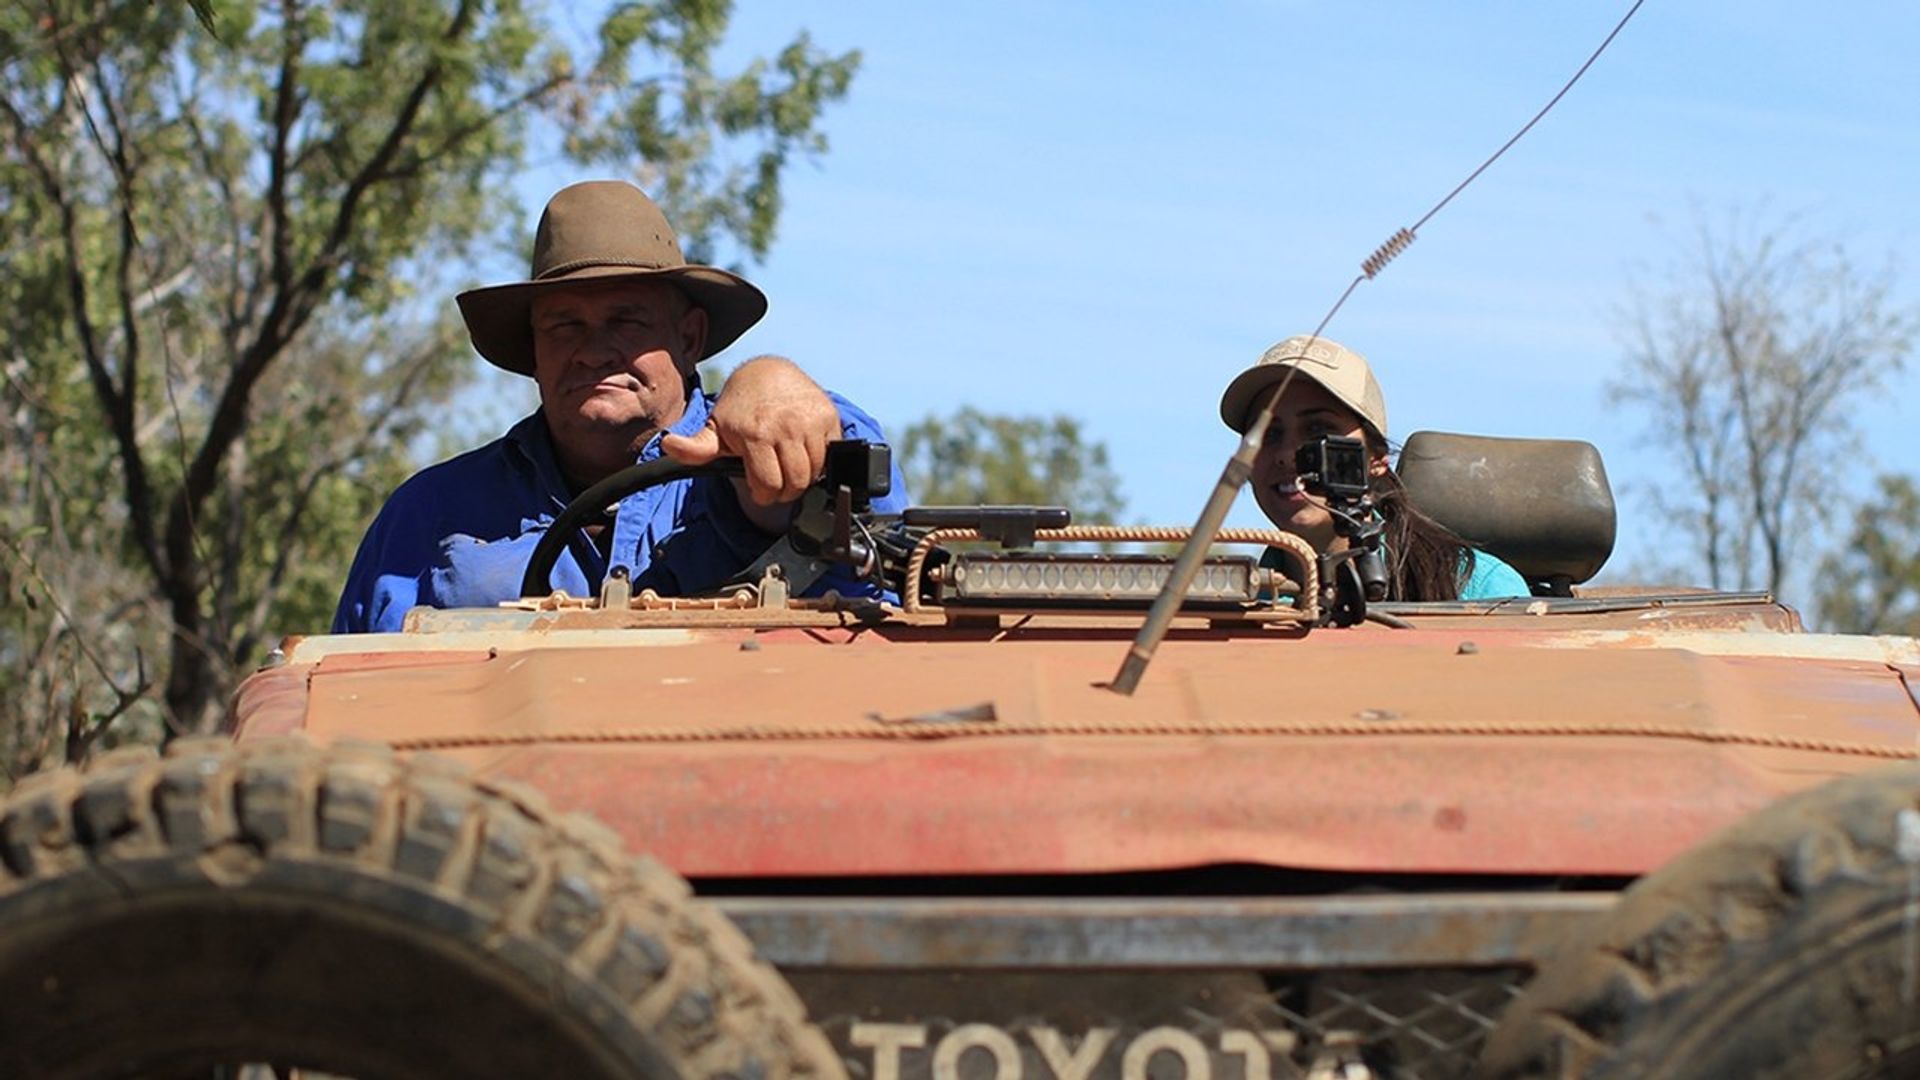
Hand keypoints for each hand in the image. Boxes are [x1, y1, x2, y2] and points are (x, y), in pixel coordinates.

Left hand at [661, 355, 836, 519]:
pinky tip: (804, 453)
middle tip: (777, 483)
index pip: (769, 486)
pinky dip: (820, 461)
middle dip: (785, 491)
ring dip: (803, 478)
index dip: (764, 495)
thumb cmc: (740, 408)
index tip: (761, 489)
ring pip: (815, 472)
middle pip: (795, 483)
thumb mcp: (714, 429)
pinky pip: (830, 455)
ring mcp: (809, 421)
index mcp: (755, 433)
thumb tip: (668, 445)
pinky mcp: (829, 417)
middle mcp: (785, 426)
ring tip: (789, 468)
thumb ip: (694, 448)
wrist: (768, 374)